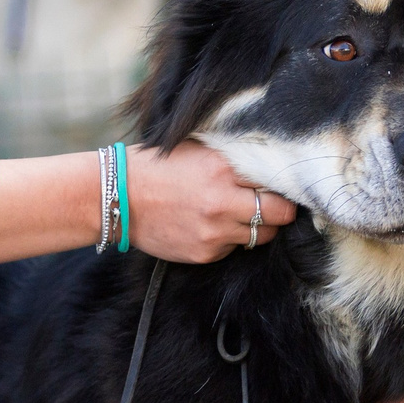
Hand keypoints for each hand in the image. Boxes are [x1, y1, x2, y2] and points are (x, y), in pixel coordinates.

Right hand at [125, 142, 297, 263]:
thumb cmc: (157, 166)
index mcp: (223, 169)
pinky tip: (210, 224)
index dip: (285, 184)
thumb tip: (271, 161)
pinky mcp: (204, 253)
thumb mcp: (198, 148)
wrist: (118, 196)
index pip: (278, 182)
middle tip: (276, 204)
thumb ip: (233, 156)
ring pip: (261, 236)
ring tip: (238, 213)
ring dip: (257, 226)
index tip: (285, 185)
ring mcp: (214, 232)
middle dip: (281, 211)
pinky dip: (229, 238)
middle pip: (280, 215)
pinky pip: (233, 248)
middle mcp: (223, 203)